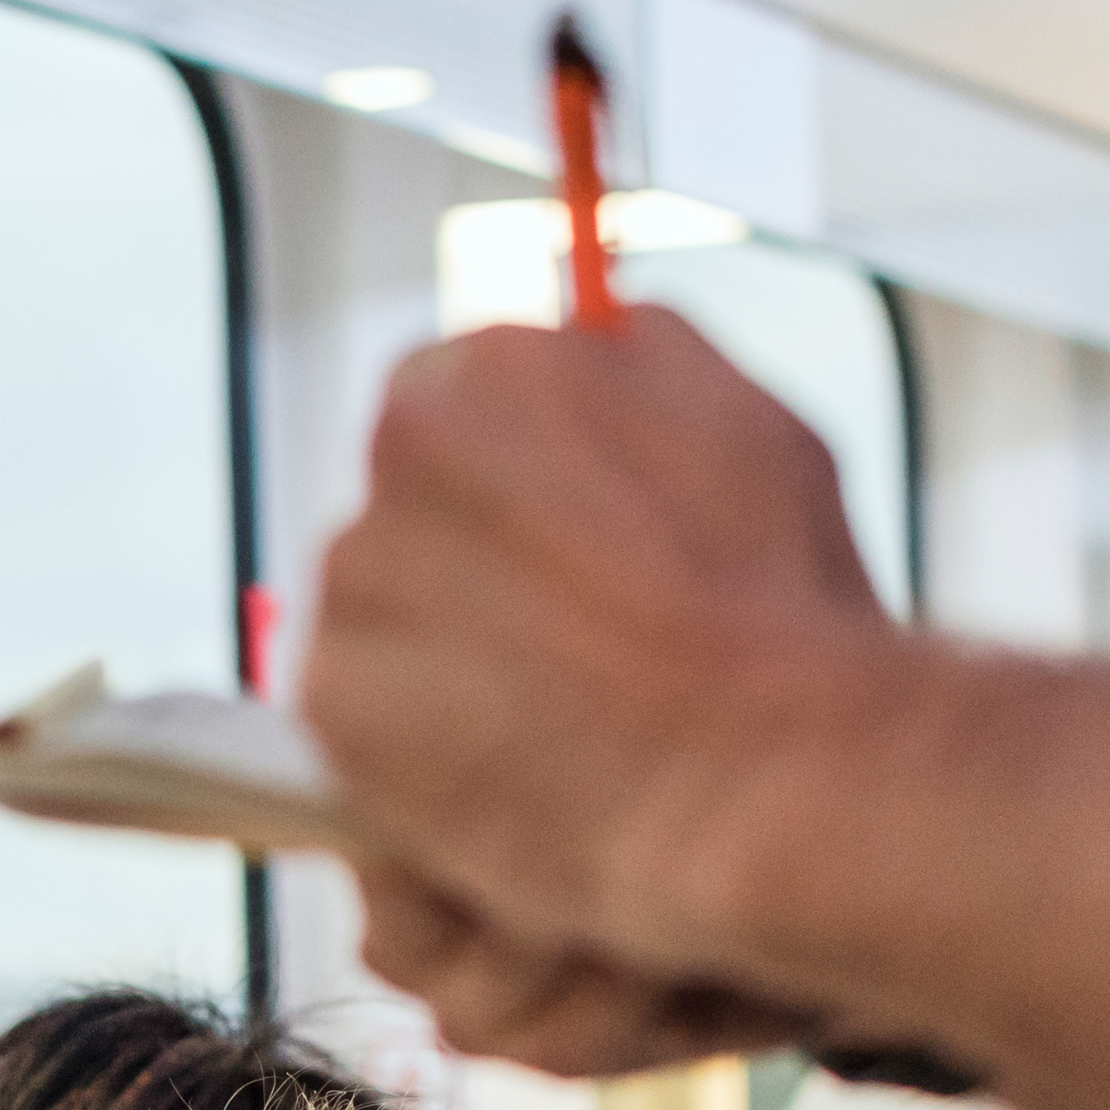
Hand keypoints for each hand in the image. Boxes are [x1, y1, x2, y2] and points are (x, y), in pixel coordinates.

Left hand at [301, 308, 925, 1055]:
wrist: (761, 777)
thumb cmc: (777, 612)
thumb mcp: (751, 423)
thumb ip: (650, 365)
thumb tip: (603, 332)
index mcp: (503, 366)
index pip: (451, 397)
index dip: (506, 481)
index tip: (546, 546)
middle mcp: (407, 445)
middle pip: (406, 505)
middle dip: (465, 567)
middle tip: (557, 642)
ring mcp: (360, 571)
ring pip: (375, 608)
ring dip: (434, 653)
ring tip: (545, 713)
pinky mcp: (332, 691)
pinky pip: (355, 711)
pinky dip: (408, 744)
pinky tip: (503, 764)